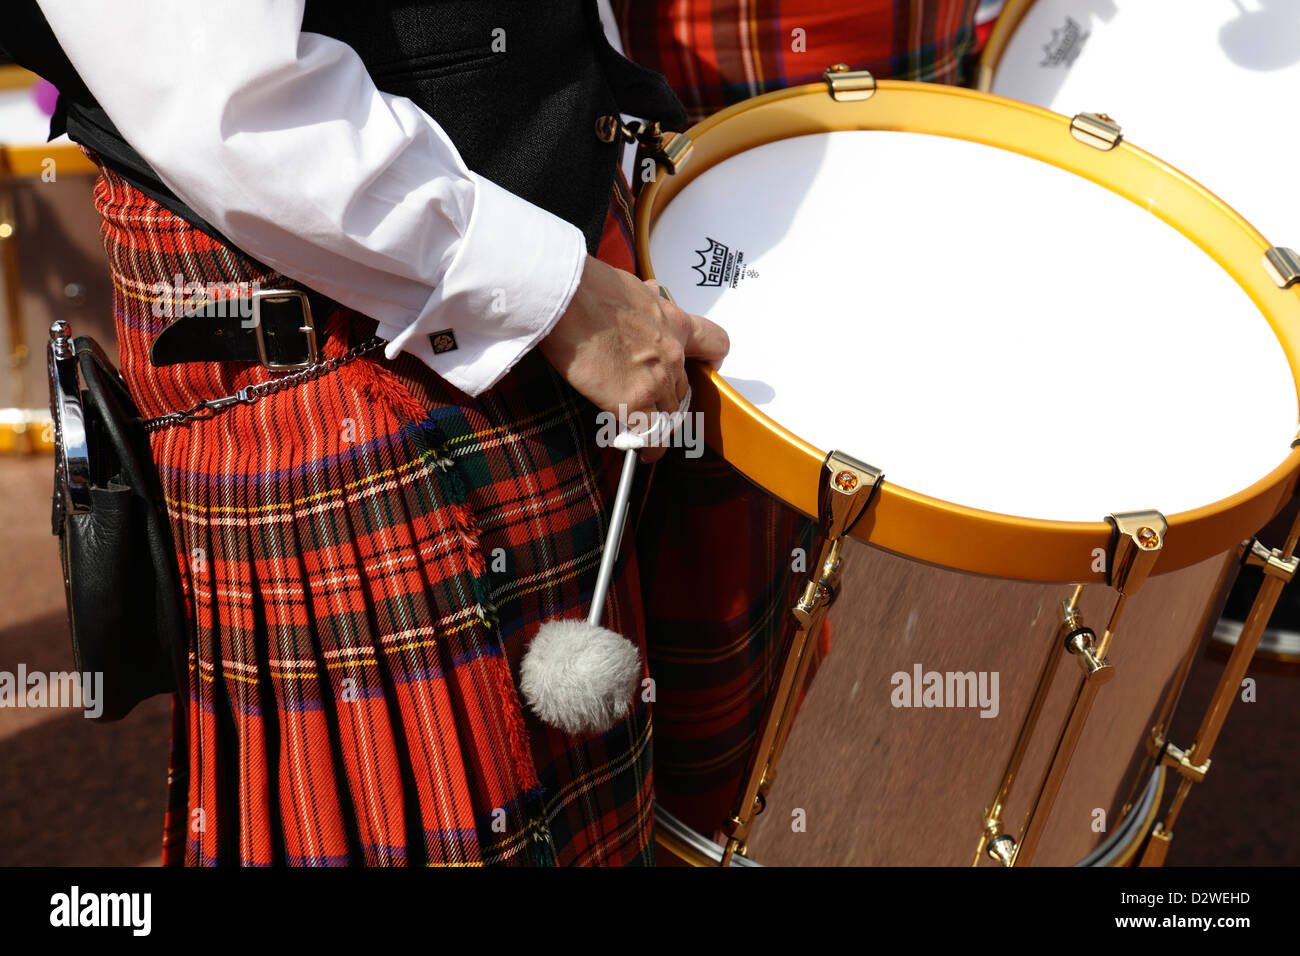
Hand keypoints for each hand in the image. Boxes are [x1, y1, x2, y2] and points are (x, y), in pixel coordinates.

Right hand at [538, 255, 728, 461]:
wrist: (567, 297)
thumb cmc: (588, 287)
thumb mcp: (630, 286)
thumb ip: (645, 297)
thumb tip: (647, 291)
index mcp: (674, 322)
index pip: (714, 343)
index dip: (711, 360)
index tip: (703, 367)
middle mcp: (673, 353)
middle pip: (685, 388)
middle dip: (670, 399)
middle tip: (652, 405)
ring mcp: (656, 381)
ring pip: (671, 414)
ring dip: (659, 424)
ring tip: (645, 432)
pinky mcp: (633, 402)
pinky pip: (651, 436)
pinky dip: (648, 447)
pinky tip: (641, 452)